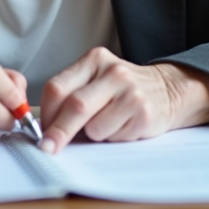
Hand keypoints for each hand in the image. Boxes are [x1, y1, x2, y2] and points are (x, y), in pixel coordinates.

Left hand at [38, 47, 208, 153]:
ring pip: (95, 127)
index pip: (57, 87)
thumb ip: (71, 96)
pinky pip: (115, 136)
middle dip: (58, 132)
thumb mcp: (96, 80)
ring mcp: (130, 91)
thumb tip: (45, 128)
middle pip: (75, 106)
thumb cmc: (122, 89)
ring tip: (107, 123)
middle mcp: (112, 71)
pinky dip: (112, 138)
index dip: (46, 114)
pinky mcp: (145, 112)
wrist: (168, 89)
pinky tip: (124, 125)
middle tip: (48, 148)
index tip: (40, 132)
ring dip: (93, 135)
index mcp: (93, 60)